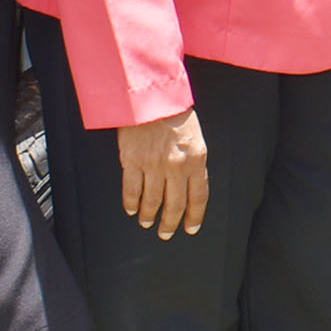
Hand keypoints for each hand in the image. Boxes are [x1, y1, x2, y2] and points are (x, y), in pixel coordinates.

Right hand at [116, 108, 207, 239]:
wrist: (152, 96)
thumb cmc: (175, 114)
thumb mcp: (195, 137)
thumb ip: (193, 162)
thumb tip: (190, 186)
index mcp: (196, 159)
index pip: (199, 196)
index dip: (194, 215)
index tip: (191, 228)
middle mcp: (176, 165)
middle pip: (175, 204)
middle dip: (170, 222)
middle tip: (166, 233)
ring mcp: (153, 165)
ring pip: (152, 200)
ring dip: (149, 215)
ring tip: (147, 222)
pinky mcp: (132, 161)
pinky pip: (132, 190)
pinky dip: (131, 203)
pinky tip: (131, 209)